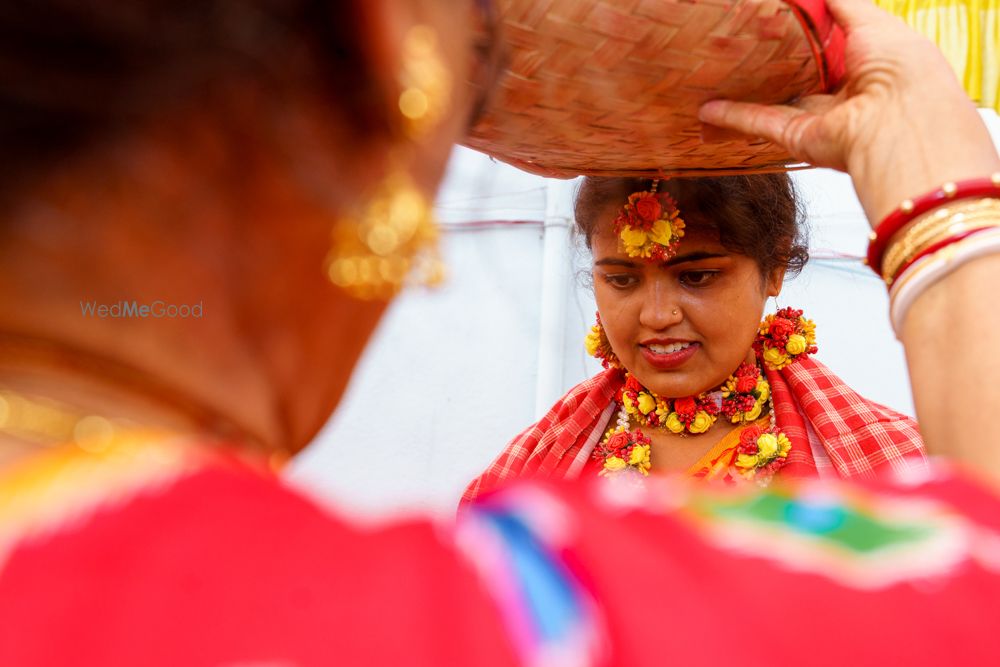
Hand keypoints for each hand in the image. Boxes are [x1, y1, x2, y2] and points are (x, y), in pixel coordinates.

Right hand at [698, 0, 999, 223]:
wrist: (899, 122)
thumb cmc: (901, 69)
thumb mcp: (873, 20)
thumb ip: (841, 4)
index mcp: (871, 64)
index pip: (834, 46)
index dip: (809, 32)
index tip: (780, 16)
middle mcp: (846, 94)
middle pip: (802, 76)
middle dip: (776, 64)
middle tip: (745, 43)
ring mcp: (822, 118)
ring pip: (777, 101)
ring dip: (748, 93)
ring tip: (719, 75)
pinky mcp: (799, 137)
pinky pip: (761, 123)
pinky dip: (733, 116)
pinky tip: (708, 108)